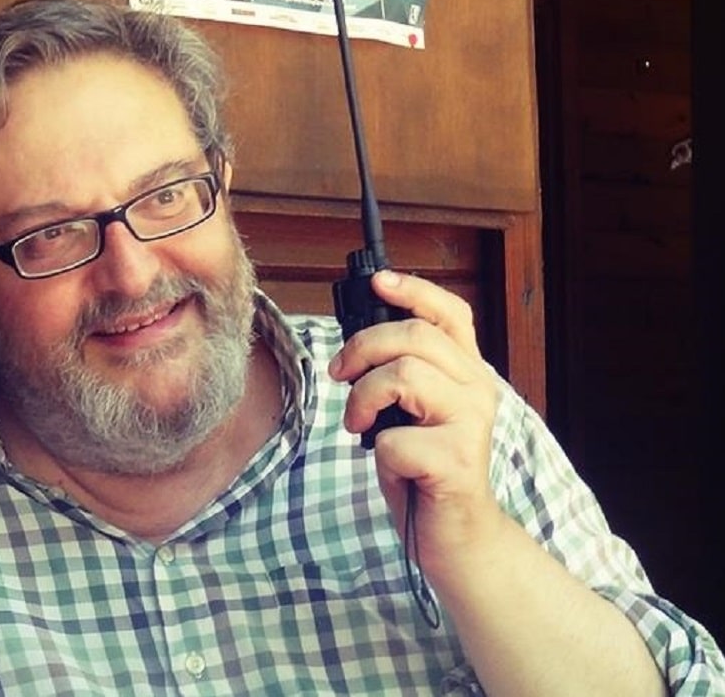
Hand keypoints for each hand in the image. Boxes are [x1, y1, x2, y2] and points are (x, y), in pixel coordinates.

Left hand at [327, 270, 502, 572]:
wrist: (456, 536)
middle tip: (340, 374)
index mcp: (467, 373)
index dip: (414, 290)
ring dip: (363, 398)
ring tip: (358, 424)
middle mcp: (478, 390)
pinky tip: (389, 466)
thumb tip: (355, 346)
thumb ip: (398, 376)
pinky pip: (396, 438)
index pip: (450, 314)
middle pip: (415, 337)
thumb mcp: (410, 413)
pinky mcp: (456, 461)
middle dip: (362, 348)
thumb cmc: (424, 471)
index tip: (379, 281)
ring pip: (404, 376)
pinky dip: (377, 451)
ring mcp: (471, 424)